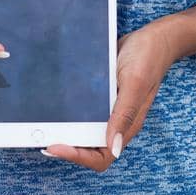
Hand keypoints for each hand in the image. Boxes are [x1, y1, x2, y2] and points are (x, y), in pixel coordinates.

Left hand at [40, 20, 178, 171]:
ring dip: (66, 132)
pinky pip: (85, 111)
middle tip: (42, 137)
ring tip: (43, 125)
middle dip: (67, 147)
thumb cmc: (148, 58)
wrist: (153, 37)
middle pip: (90, 148)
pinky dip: (69, 113)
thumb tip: (113, 147)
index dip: (78, 156)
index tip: (55, 145)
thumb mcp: (135, 83)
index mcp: (127, 125)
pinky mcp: (103, 96)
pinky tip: (54, 104)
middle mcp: (117, 122)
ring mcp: (109, 109)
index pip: (102, 156)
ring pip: (86, 131)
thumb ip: (124, 114)